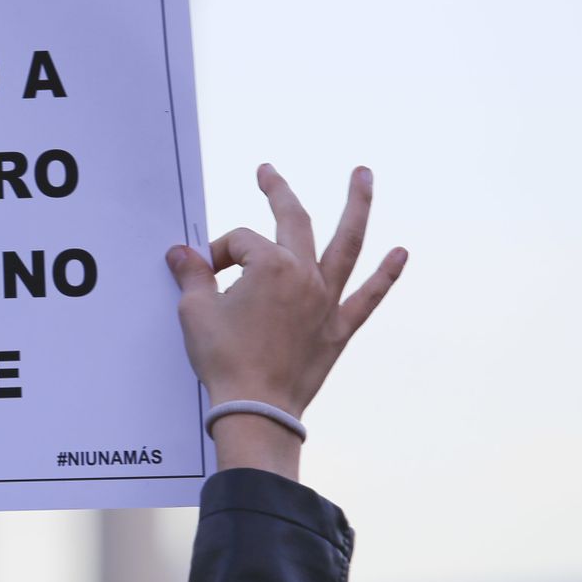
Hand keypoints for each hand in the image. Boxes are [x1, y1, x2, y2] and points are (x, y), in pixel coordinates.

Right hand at [166, 164, 406, 478]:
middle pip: (293, 221)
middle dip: (277, 192)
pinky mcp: (338, 328)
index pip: (239, 242)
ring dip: (357, 206)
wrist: (255, 408)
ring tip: (363, 175)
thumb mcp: (195, 311)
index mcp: (269, 266)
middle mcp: (305, 274)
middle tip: (267, 173)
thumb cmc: (223, 359)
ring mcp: (326, 300)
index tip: (203, 275)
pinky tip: (400, 254)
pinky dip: (385, 276)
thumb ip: (192, 274)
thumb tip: (181, 252)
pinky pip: (368, 297)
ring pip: (347, 244)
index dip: (216, 254)